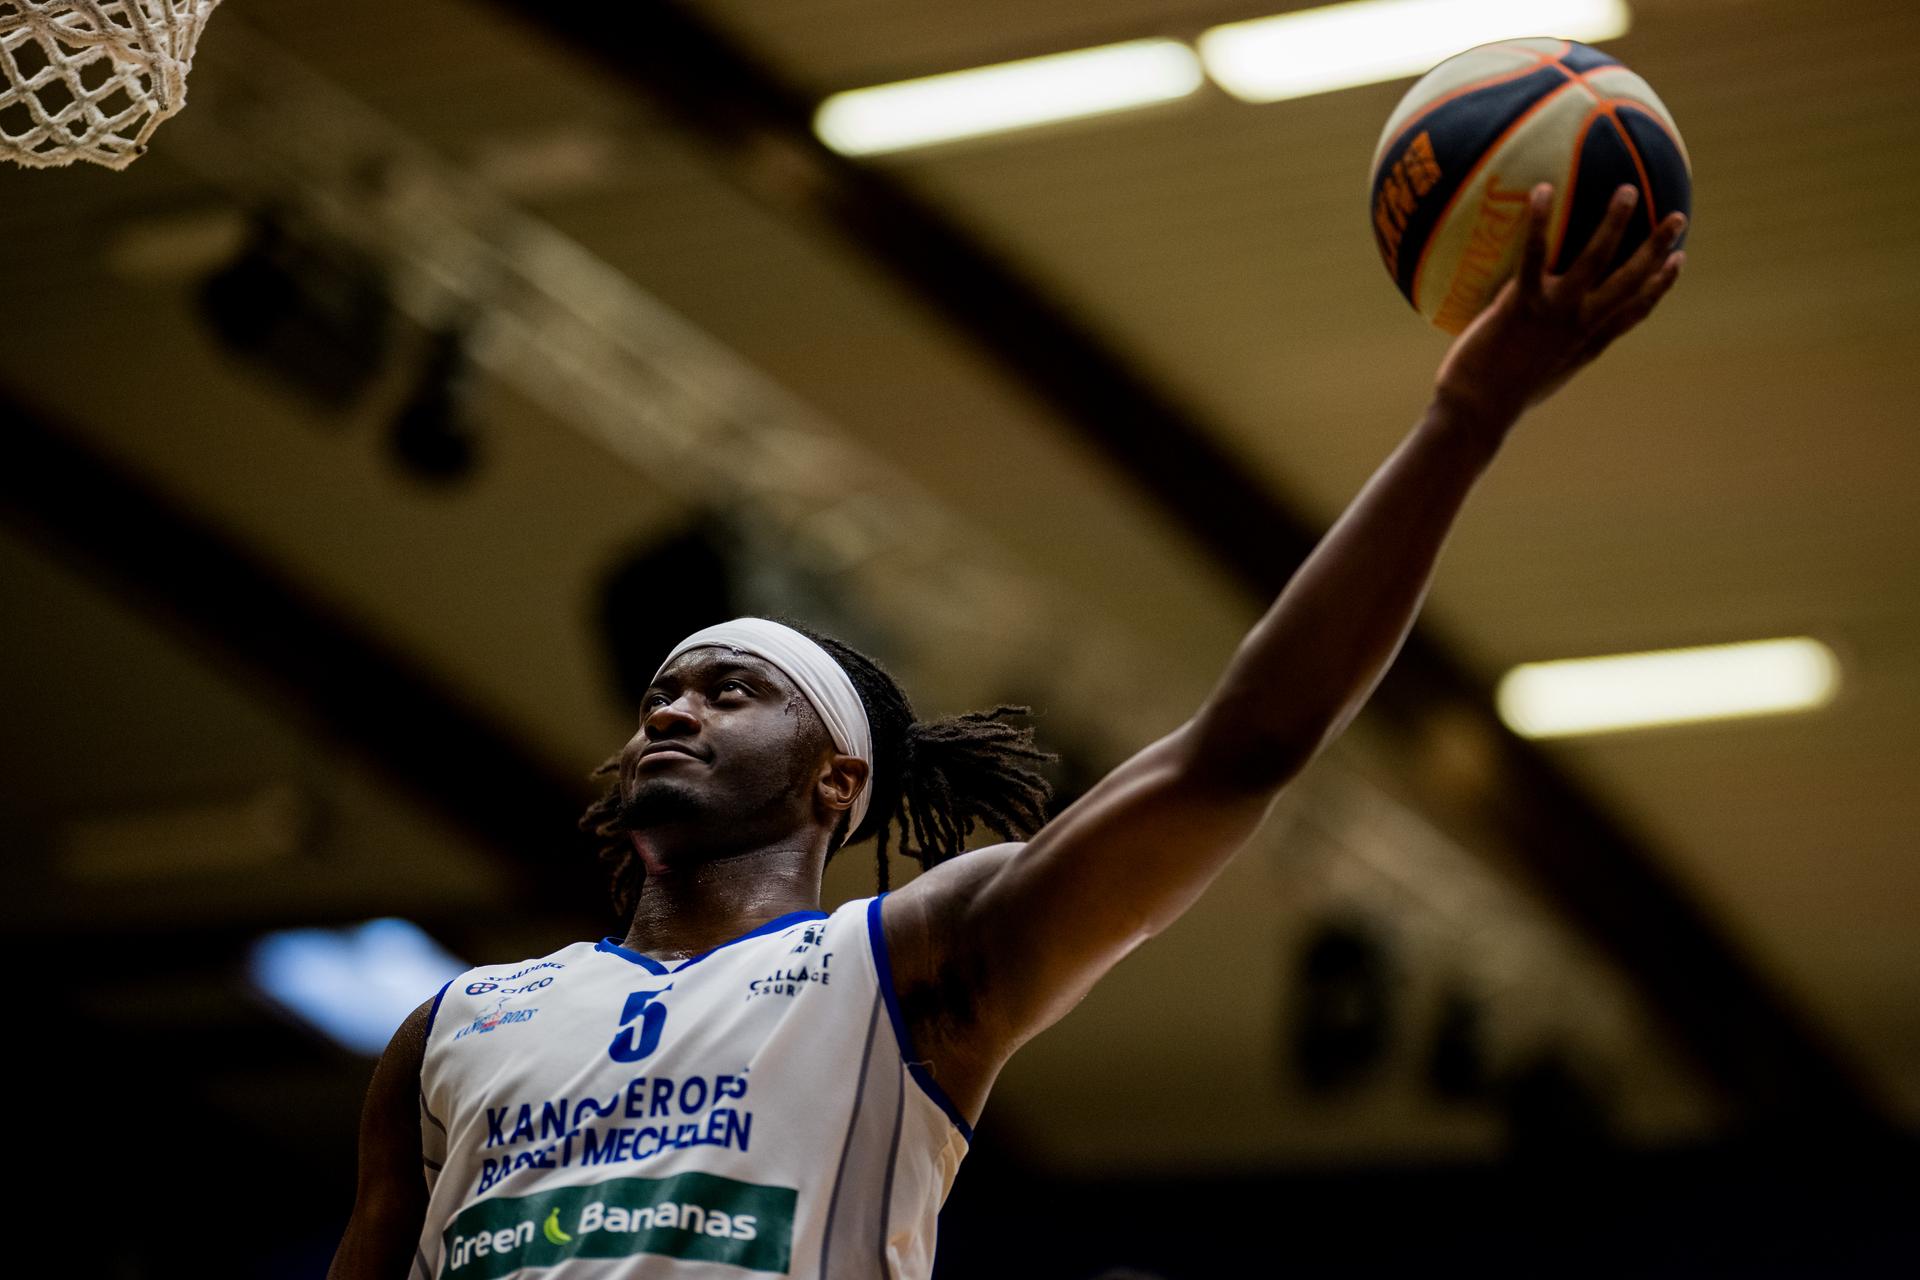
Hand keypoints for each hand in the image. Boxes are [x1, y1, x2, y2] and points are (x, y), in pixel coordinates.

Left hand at [1432, 182, 1685, 436]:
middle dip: (1656, 249)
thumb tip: (1538, 337)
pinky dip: (1539, 222)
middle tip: (1677, 216)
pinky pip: (1534, 257)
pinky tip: (1542, 191)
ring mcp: (1554, 314)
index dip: (1660, 285)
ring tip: (1629, 191)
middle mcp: (1579, 326)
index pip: (1634, 311)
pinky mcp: (1520, 306)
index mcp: (1586, 343)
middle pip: (1630, 283)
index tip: (1678, 260)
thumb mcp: (1534, 375)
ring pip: (1595, 262)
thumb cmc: (1497, 397)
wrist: (1476, 413)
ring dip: (1614, 225)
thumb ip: (1545, 349)